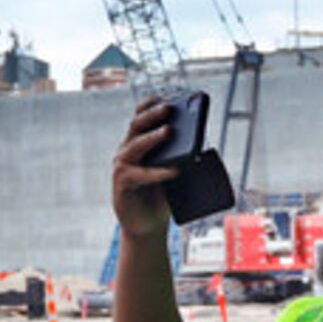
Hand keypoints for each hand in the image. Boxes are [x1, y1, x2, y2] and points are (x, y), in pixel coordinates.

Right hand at [110, 99, 180, 242]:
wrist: (147, 226)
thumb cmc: (161, 196)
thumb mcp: (172, 173)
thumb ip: (180, 159)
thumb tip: (200, 148)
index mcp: (137, 143)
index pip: (139, 117)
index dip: (149, 104)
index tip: (165, 95)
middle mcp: (126, 151)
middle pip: (136, 126)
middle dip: (152, 115)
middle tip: (169, 108)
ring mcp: (122, 167)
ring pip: (135, 146)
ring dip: (153, 137)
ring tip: (169, 131)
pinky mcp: (122, 185)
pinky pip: (140, 174)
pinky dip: (158, 172)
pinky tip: (173, 170)